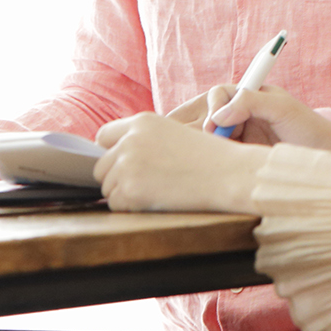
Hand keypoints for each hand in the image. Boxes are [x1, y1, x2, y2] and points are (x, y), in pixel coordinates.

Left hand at [93, 112, 268, 213]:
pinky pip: (116, 205)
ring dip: (124, 195)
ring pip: (107, 187)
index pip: (103, 137)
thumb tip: (115, 160)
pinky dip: (130, 209)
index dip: (111, 153)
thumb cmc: (208, 158)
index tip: (122, 165)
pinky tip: (154, 202)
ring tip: (154, 192)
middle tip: (143, 185)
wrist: (228, 174)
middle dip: (116, 178)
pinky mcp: (131, 189)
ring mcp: (128, 165)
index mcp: (141, 122)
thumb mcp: (173, 134)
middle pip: (101, 167)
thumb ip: (143, 141)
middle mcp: (130, 140)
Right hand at [200, 84, 330, 151]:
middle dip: (206, 126)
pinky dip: (217, 159)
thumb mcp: (282, 109)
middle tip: (209, 142)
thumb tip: (218, 115)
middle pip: (212, 114)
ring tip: (213, 156)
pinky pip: (224, 155)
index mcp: (254, 96)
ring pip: (214, 137)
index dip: (213, 107)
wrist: (330, 158)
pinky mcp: (245, 157)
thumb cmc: (311, 130)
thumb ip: (250, 102)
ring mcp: (244, 137)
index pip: (221, 94)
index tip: (214, 126)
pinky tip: (220, 166)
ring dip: (209, 144)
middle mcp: (245, 115)